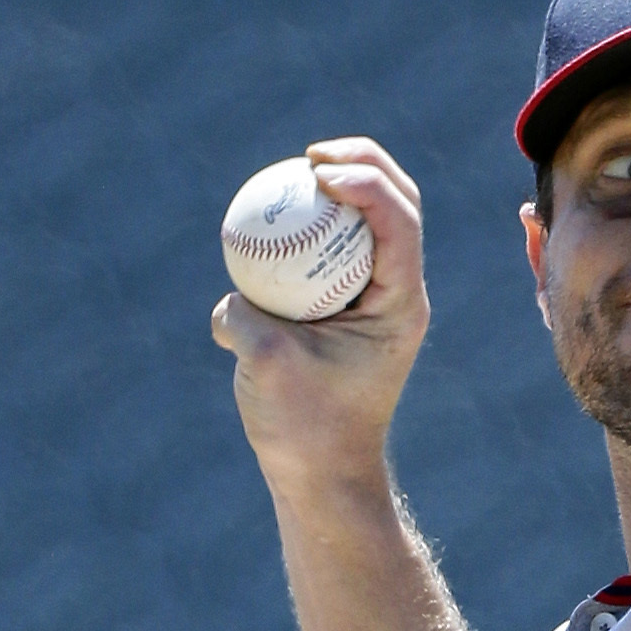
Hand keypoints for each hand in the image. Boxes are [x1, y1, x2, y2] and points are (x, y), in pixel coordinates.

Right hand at [212, 138, 430, 502]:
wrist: (323, 475)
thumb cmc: (305, 431)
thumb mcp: (268, 369)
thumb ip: (244, 319)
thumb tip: (232, 298)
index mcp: (399, 305)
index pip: (399, 220)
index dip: (365, 180)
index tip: (316, 173)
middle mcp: (396, 294)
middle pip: (397, 201)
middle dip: (360, 160)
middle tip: (311, 155)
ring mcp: (373, 299)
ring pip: (369, 219)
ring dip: (338, 185)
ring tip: (297, 171)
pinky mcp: (345, 307)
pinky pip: (332, 247)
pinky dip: (309, 224)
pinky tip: (274, 216)